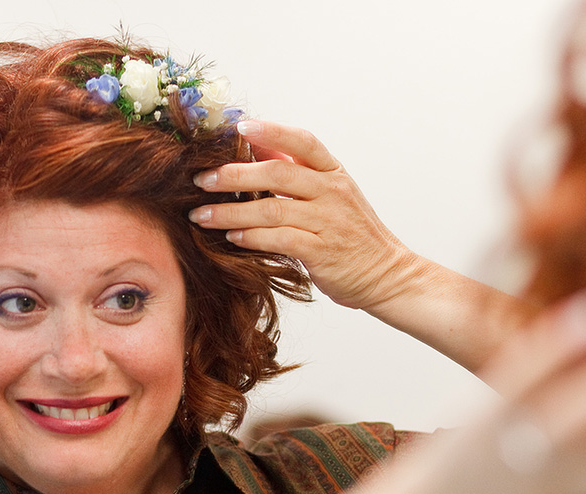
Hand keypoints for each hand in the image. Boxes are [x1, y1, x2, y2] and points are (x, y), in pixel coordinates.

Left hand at [188, 120, 415, 310]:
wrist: (385, 274)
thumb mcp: (331, 195)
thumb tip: (258, 146)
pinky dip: (252, 237)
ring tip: (201, 215)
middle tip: (201, 179)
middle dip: (233, 174)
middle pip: (278, 173)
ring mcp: (328, 221)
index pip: (303, 142)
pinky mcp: (322, 252)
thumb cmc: (351, 234)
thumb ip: (297, 171)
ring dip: (231, 211)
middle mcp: (332, 192)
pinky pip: (280, 240)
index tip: (238, 127)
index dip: (271, 132)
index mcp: (333, 173)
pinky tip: (231, 238)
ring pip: (272, 208)